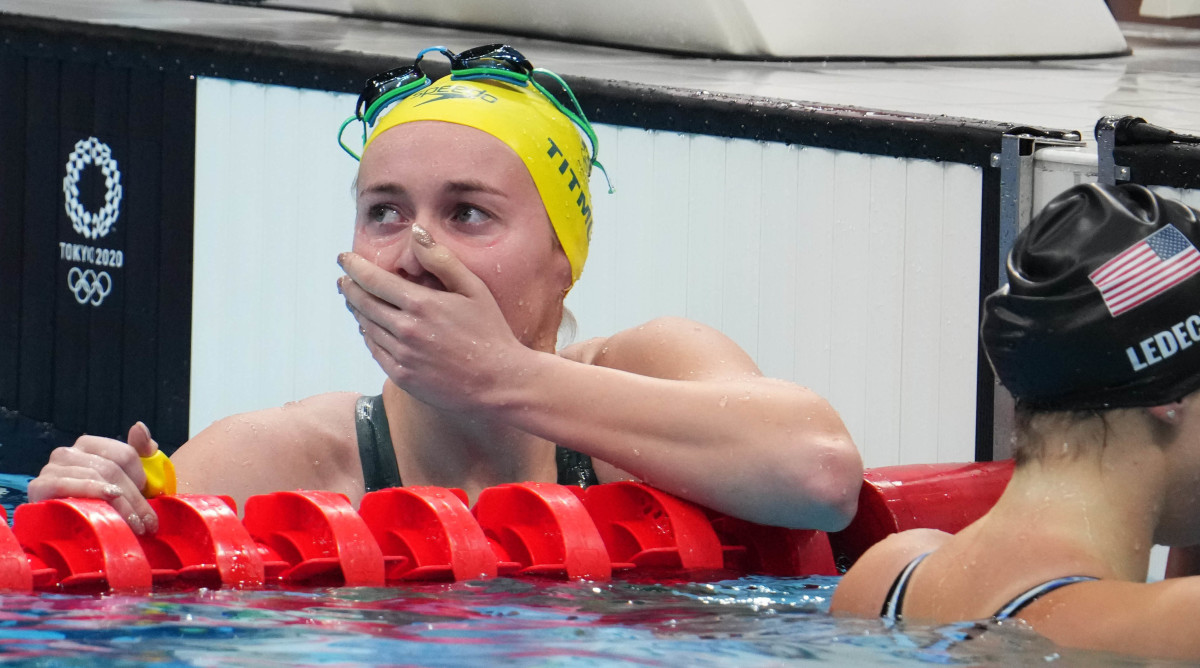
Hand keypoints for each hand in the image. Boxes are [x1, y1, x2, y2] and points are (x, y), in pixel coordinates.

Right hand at [27, 422, 159, 534]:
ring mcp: (51, 468)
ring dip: (120, 505)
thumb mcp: (127, 479)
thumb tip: (139, 426)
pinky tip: (106, 503)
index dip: (141, 478)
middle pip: (111, 469)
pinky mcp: (40, 486)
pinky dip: (90, 492)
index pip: (125, 454)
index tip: (151, 497)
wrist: (64, 535)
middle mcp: (68, 452)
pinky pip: (67, 484)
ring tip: (134, 526)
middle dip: (134, 498)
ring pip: (95, 477)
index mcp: (89, 445)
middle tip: (148, 523)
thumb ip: (139, 452)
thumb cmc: (100, 506)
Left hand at [338, 225, 529, 411]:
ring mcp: (402, 355)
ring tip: (354, 300)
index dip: (354, 267)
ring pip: (367, 327)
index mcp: (422, 304)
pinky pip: (375, 350)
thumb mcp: (474, 289)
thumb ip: (442, 260)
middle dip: (350, 288)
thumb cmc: (490, 332)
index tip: (344, 258)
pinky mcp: (402, 376)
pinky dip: (368, 335)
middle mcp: (406, 330)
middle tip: (345, 279)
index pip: (374, 280)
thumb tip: (417, 232)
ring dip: (356, 311)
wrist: (498, 383)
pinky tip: (369, 327)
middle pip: (363, 303)